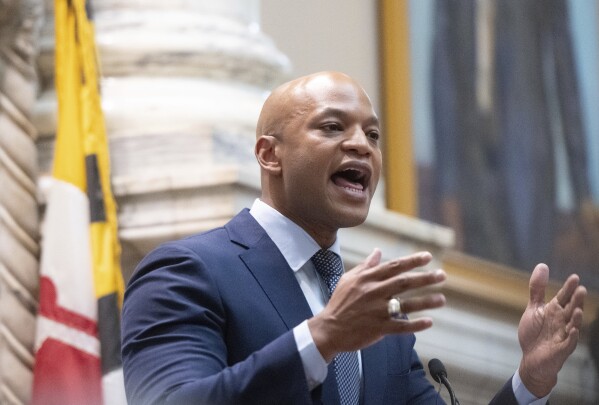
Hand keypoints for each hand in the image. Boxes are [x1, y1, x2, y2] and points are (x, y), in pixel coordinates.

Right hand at [308, 249, 445, 361]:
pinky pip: (400, 327)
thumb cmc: (339, 302)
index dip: (412, 261)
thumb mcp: (348, 279)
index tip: (428, 257)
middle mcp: (374, 293)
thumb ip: (365, 266)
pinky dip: (415, 325)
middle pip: (404, 283)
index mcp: (367, 279)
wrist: (329, 328)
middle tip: (442, 275)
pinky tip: (429, 322)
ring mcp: (377, 311)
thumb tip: (378, 251)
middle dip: (425, 278)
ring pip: (405, 305)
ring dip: (425, 302)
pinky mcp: (379, 328)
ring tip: (442, 299)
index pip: (394, 267)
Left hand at [518, 264, 586, 396]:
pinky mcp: (561, 349)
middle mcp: (561, 321)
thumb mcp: (534, 308)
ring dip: (576, 318)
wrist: (531, 358)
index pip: (564, 297)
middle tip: (581, 289)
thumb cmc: (534, 332)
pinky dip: (571, 337)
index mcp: (555, 310)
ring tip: (579, 309)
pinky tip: (573, 330)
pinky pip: (568, 343)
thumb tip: (543, 265)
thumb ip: (537, 289)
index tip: (575, 277)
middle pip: (570, 309)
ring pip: (573, 325)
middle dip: (576, 301)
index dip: (568, 288)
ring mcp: (563, 335)